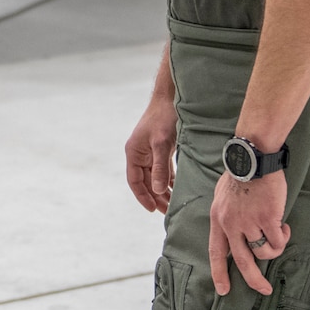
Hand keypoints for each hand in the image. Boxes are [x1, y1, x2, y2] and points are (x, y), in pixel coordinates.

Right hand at [125, 95, 177, 211]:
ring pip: (154, 176)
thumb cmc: (163, 117)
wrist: (171, 98)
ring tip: (172, 204)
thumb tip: (159, 190)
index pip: (134, 181)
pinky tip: (176, 188)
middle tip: (166, 211)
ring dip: (162, 190)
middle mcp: (139, 153)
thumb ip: (160, 167)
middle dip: (155, 196)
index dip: (142, 196)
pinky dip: (168, 179)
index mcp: (133, 152)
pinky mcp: (160, 148)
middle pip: (145, 181)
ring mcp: (149, 151)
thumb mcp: (162, 144)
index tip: (152, 209)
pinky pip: (162, 169)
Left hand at [207, 170, 289, 295]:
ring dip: (274, 248)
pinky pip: (278, 241)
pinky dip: (284, 237)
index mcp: (218, 219)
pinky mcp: (268, 219)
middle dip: (254, 280)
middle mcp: (231, 224)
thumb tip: (232, 232)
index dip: (219, 273)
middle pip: (242, 262)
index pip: (216, 252)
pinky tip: (284, 226)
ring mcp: (249, 222)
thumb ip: (226, 216)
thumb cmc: (240, 174)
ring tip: (278, 234)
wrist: (253, 159)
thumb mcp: (222, 196)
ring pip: (264, 252)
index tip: (223, 290)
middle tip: (264, 290)